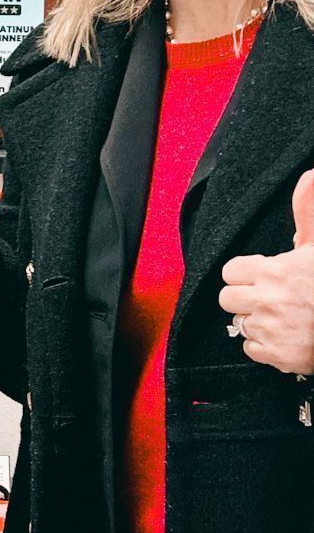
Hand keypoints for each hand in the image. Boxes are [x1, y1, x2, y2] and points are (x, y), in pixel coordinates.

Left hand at [218, 169, 313, 374]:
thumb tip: (310, 176)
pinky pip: (251, 349)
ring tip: (283, 317)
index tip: (261, 275)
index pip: (230, 271)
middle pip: (227, 298)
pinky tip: (285, 335)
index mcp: (274, 271)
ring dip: (257, 321)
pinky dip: (266, 346)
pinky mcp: (277, 356)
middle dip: (244, 297)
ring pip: (240, 324)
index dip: (246, 273)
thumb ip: (307, 212)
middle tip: (268, 297)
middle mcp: (266, 301)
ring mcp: (270, 330)